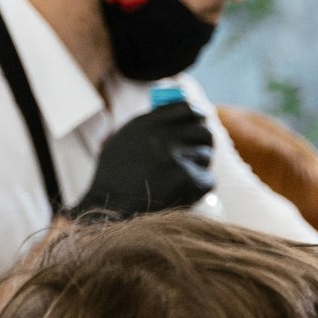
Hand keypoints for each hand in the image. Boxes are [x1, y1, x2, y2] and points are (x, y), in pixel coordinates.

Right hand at [74, 99, 216, 217]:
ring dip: (199, 167)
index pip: (186, 108)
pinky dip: (199, 187)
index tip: (201, 121)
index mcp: (146, 124)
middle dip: (203, 142)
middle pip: (203, 130)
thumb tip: (181, 115)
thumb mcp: (123, 141)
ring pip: (206, 155)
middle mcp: (162, 136)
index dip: (197, 115)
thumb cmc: (114, 178)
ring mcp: (176, 157)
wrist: (109, 208)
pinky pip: (208, 179)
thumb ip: (149, 126)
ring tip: (179, 179)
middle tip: (197, 153)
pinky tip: (183, 193)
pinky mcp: (187, 178)